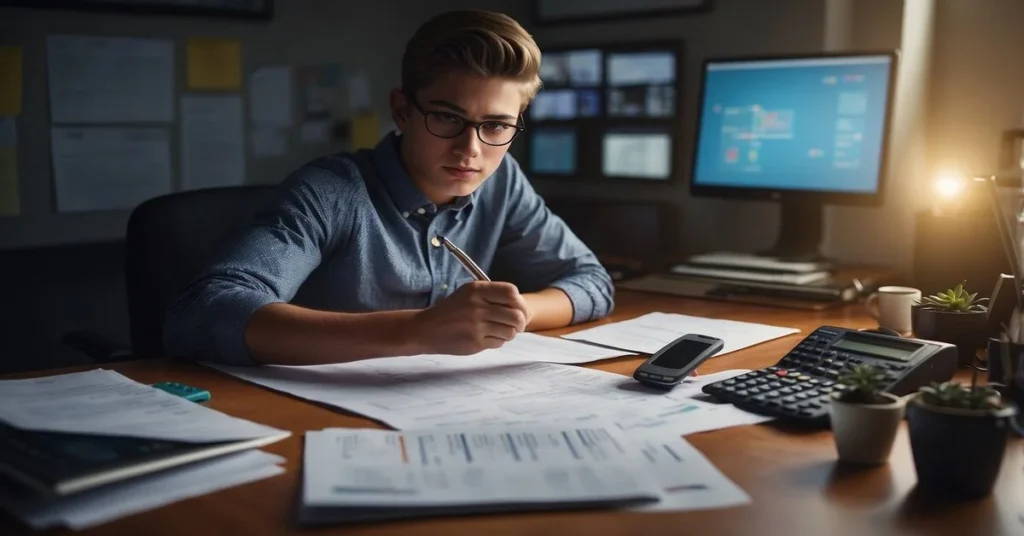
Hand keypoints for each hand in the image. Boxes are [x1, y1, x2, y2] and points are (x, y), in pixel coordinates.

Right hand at [411, 281, 529, 354]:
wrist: (426, 329)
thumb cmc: (450, 311)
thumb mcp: (467, 293)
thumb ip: (491, 294)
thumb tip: (519, 305)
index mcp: (476, 290)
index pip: (511, 292)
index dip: (519, 302)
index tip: (518, 308)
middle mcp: (477, 306)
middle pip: (516, 315)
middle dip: (520, 322)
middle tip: (517, 325)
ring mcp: (476, 326)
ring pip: (510, 331)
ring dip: (509, 333)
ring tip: (500, 331)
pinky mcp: (475, 342)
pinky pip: (499, 343)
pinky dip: (498, 341)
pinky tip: (487, 337)